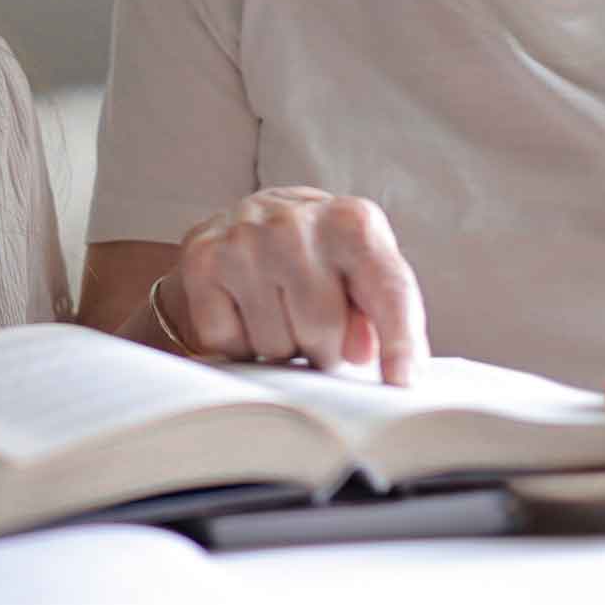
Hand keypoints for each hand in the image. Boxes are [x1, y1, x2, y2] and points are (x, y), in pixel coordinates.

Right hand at [166, 187, 428, 384]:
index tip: (403, 382)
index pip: (388, 290)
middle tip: (315, 329)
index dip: (400, 342)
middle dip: (324, 349)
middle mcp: (296, 222)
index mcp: (353, 222)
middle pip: (324, 331)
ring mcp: (244, 239)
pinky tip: (244, 310)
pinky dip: (238, 344)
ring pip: (275, 345)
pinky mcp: (202, 261)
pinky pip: (229, 343)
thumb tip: (361, 352)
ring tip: (278, 313)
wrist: (247, 223)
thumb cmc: (320, 259)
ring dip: (281, 347)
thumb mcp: (361, 275)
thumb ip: (377, 313)